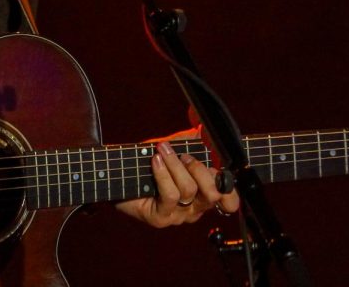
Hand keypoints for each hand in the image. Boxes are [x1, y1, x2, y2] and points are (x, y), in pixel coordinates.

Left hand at [114, 132, 240, 227]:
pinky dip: (163, 174)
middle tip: (185, 156)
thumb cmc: (149, 163)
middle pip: (213, 193)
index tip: (217, 167)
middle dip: (200, 169)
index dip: (229, 188)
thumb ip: (191, 140)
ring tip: (163, 152)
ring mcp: (178, 216)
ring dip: (175, 165)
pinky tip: (155, 161)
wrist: (119, 175)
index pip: (229, 201)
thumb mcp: (173, 148)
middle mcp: (195, 208)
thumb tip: (203, 129)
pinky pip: (170, 196)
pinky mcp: (161, 218)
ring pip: (189, 190)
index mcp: (203, 194)